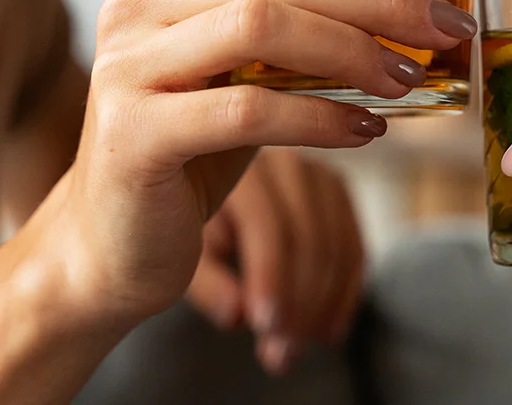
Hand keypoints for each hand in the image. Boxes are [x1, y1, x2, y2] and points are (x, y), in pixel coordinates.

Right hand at [49, 0, 474, 327]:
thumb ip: (292, 21)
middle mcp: (135, 3)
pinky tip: (368, 131)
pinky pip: (249, 111)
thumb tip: (408, 1)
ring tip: (408, 78)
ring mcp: (128, 66)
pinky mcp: (137, 135)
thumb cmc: (196, 141)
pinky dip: (323, 119)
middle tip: (446, 24)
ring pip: (263, 27)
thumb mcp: (239, 64)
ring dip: (356, 52)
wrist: (116, 238)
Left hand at [187, 147, 363, 374]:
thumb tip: (236, 314)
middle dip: (298, 301)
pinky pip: (353, 245)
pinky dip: (344, 294)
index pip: (268, 224)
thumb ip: (204, 281)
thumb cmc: (159, 237)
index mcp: (229, 161)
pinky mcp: (331, 189)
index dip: (272, 277)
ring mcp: (310, 170)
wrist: (165, 214)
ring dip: (321, 306)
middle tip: (279, 351)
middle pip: (308, 235)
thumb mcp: (167, 254)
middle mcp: (278, 159)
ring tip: (291, 349)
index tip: (265, 324)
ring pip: (336, 244)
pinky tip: (326, 331)